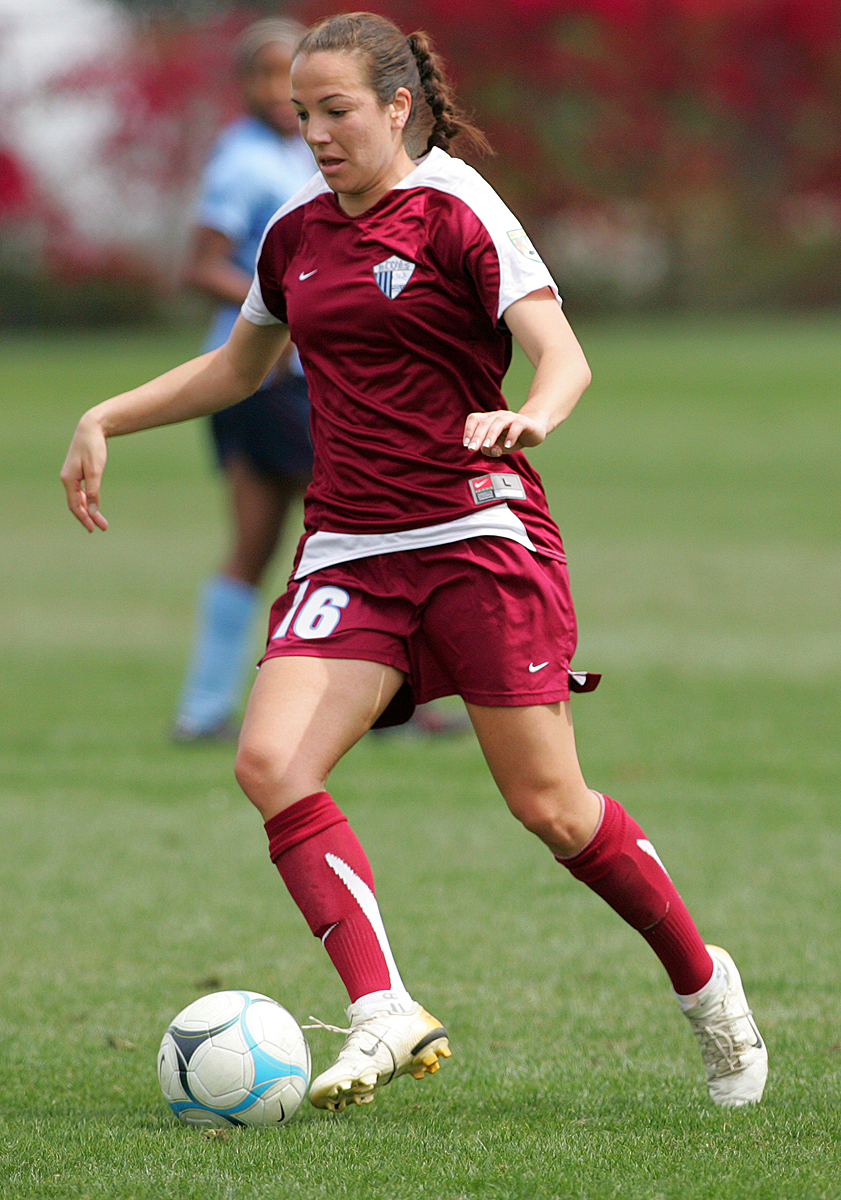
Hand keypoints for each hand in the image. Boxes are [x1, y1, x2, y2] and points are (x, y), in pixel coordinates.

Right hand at [60, 413, 109, 531]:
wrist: (91, 428)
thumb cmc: (93, 447)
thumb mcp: (95, 470)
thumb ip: (93, 491)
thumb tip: (91, 510)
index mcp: (68, 479)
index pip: (74, 505)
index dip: (84, 518)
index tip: (93, 529)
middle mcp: (67, 479)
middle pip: (76, 503)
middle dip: (89, 516)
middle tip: (102, 528)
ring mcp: (71, 475)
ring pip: (79, 498)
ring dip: (89, 509)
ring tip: (101, 521)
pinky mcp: (77, 472)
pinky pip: (80, 491)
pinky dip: (87, 499)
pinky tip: (94, 505)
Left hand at [462, 409, 548, 457]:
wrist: (534, 430)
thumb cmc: (511, 438)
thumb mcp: (499, 446)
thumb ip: (491, 449)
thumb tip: (488, 450)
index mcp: (488, 419)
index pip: (474, 419)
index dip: (468, 430)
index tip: (467, 445)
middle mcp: (498, 416)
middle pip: (485, 422)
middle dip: (477, 436)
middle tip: (473, 449)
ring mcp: (511, 417)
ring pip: (499, 422)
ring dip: (491, 434)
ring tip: (487, 446)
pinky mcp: (524, 422)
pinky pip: (516, 426)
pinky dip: (511, 436)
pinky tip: (508, 446)